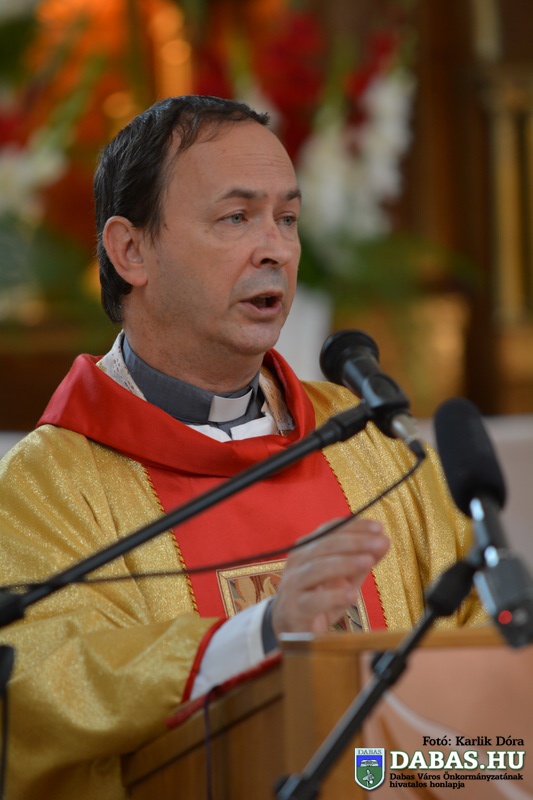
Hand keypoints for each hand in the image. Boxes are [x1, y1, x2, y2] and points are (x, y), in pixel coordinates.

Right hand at [270, 517, 388, 637]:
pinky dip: (334, 596)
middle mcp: (298, 561)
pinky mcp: (295, 608)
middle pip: (325, 546)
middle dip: (355, 542)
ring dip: (346, 563)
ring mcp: (294, 584)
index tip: (379, 527)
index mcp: (308, 548)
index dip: (354, 527)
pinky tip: (353, 594)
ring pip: (319, 568)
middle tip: (380, 541)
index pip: (331, 530)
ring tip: (368, 561)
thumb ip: (363, 559)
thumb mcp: (346, 577)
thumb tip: (384, 541)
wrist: (292, 628)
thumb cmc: (321, 597)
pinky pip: (314, 600)